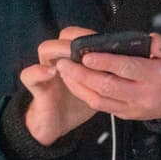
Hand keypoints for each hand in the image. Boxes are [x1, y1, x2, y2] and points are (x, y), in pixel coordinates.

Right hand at [20, 27, 101, 145]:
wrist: (57, 124)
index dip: (90, 35)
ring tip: (72, 58)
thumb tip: (131, 62)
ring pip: (45, 48)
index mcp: (74, 57)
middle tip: (88, 48)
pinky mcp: (36, 85)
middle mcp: (59, 58)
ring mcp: (46, 70)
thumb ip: (108, 74)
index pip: (79, 35)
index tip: (104, 41)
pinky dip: (39, 71)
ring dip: (59, 50)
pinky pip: (30, 74)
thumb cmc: (79, 103)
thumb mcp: (98, 88)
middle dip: (76, 39)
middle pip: (63, 38)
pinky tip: (52, 72)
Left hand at [56, 33, 160, 121]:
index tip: (86, 55)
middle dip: (82, 74)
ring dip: (78, 86)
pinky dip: (85, 95)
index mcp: (155, 75)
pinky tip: (74, 84)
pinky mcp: (126, 114)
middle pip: (107, 85)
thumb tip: (144, 39)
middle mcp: (142, 94)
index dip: (105, 62)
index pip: (126, 68)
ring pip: (100, 99)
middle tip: (65, 62)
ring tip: (64, 72)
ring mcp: (132, 107)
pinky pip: (101, 107)